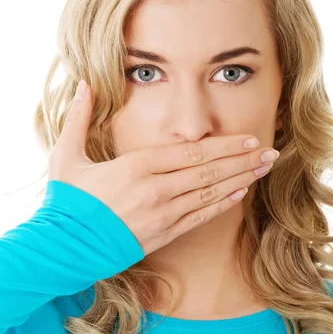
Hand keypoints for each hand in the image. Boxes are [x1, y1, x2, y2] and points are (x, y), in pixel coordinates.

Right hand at [48, 80, 279, 256]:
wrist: (62, 249)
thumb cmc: (66, 202)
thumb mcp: (66, 155)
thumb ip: (79, 118)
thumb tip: (83, 83)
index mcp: (136, 167)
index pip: (192, 153)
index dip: (225, 146)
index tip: (249, 138)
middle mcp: (155, 190)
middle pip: (209, 172)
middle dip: (243, 160)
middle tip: (270, 151)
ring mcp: (161, 215)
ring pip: (210, 195)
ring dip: (240, 180)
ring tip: (263, 169)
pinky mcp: (162, 235)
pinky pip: (199, 218)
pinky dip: (222, 206)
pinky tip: (240, 195)